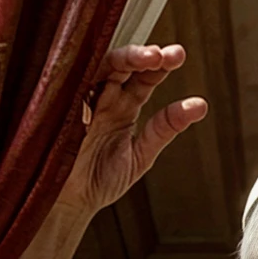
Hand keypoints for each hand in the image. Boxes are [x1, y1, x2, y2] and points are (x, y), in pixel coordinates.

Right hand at [57, 43, 207, 216]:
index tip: (177, 55)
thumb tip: (200, 104)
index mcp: (121, 106)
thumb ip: (165, 129)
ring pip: (96, 68)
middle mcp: (101, 98)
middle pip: (120, 65)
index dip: (159, 65)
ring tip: (149, 57)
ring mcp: (78, 102)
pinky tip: (109, 69)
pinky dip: (87, 75)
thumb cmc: (101, 179)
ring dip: (122, 60)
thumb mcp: (141, 154)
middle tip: (163, 55)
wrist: (70, 203)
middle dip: (142, 56)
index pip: (143, 77)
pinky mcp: (57, 113)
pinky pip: (68, 87)